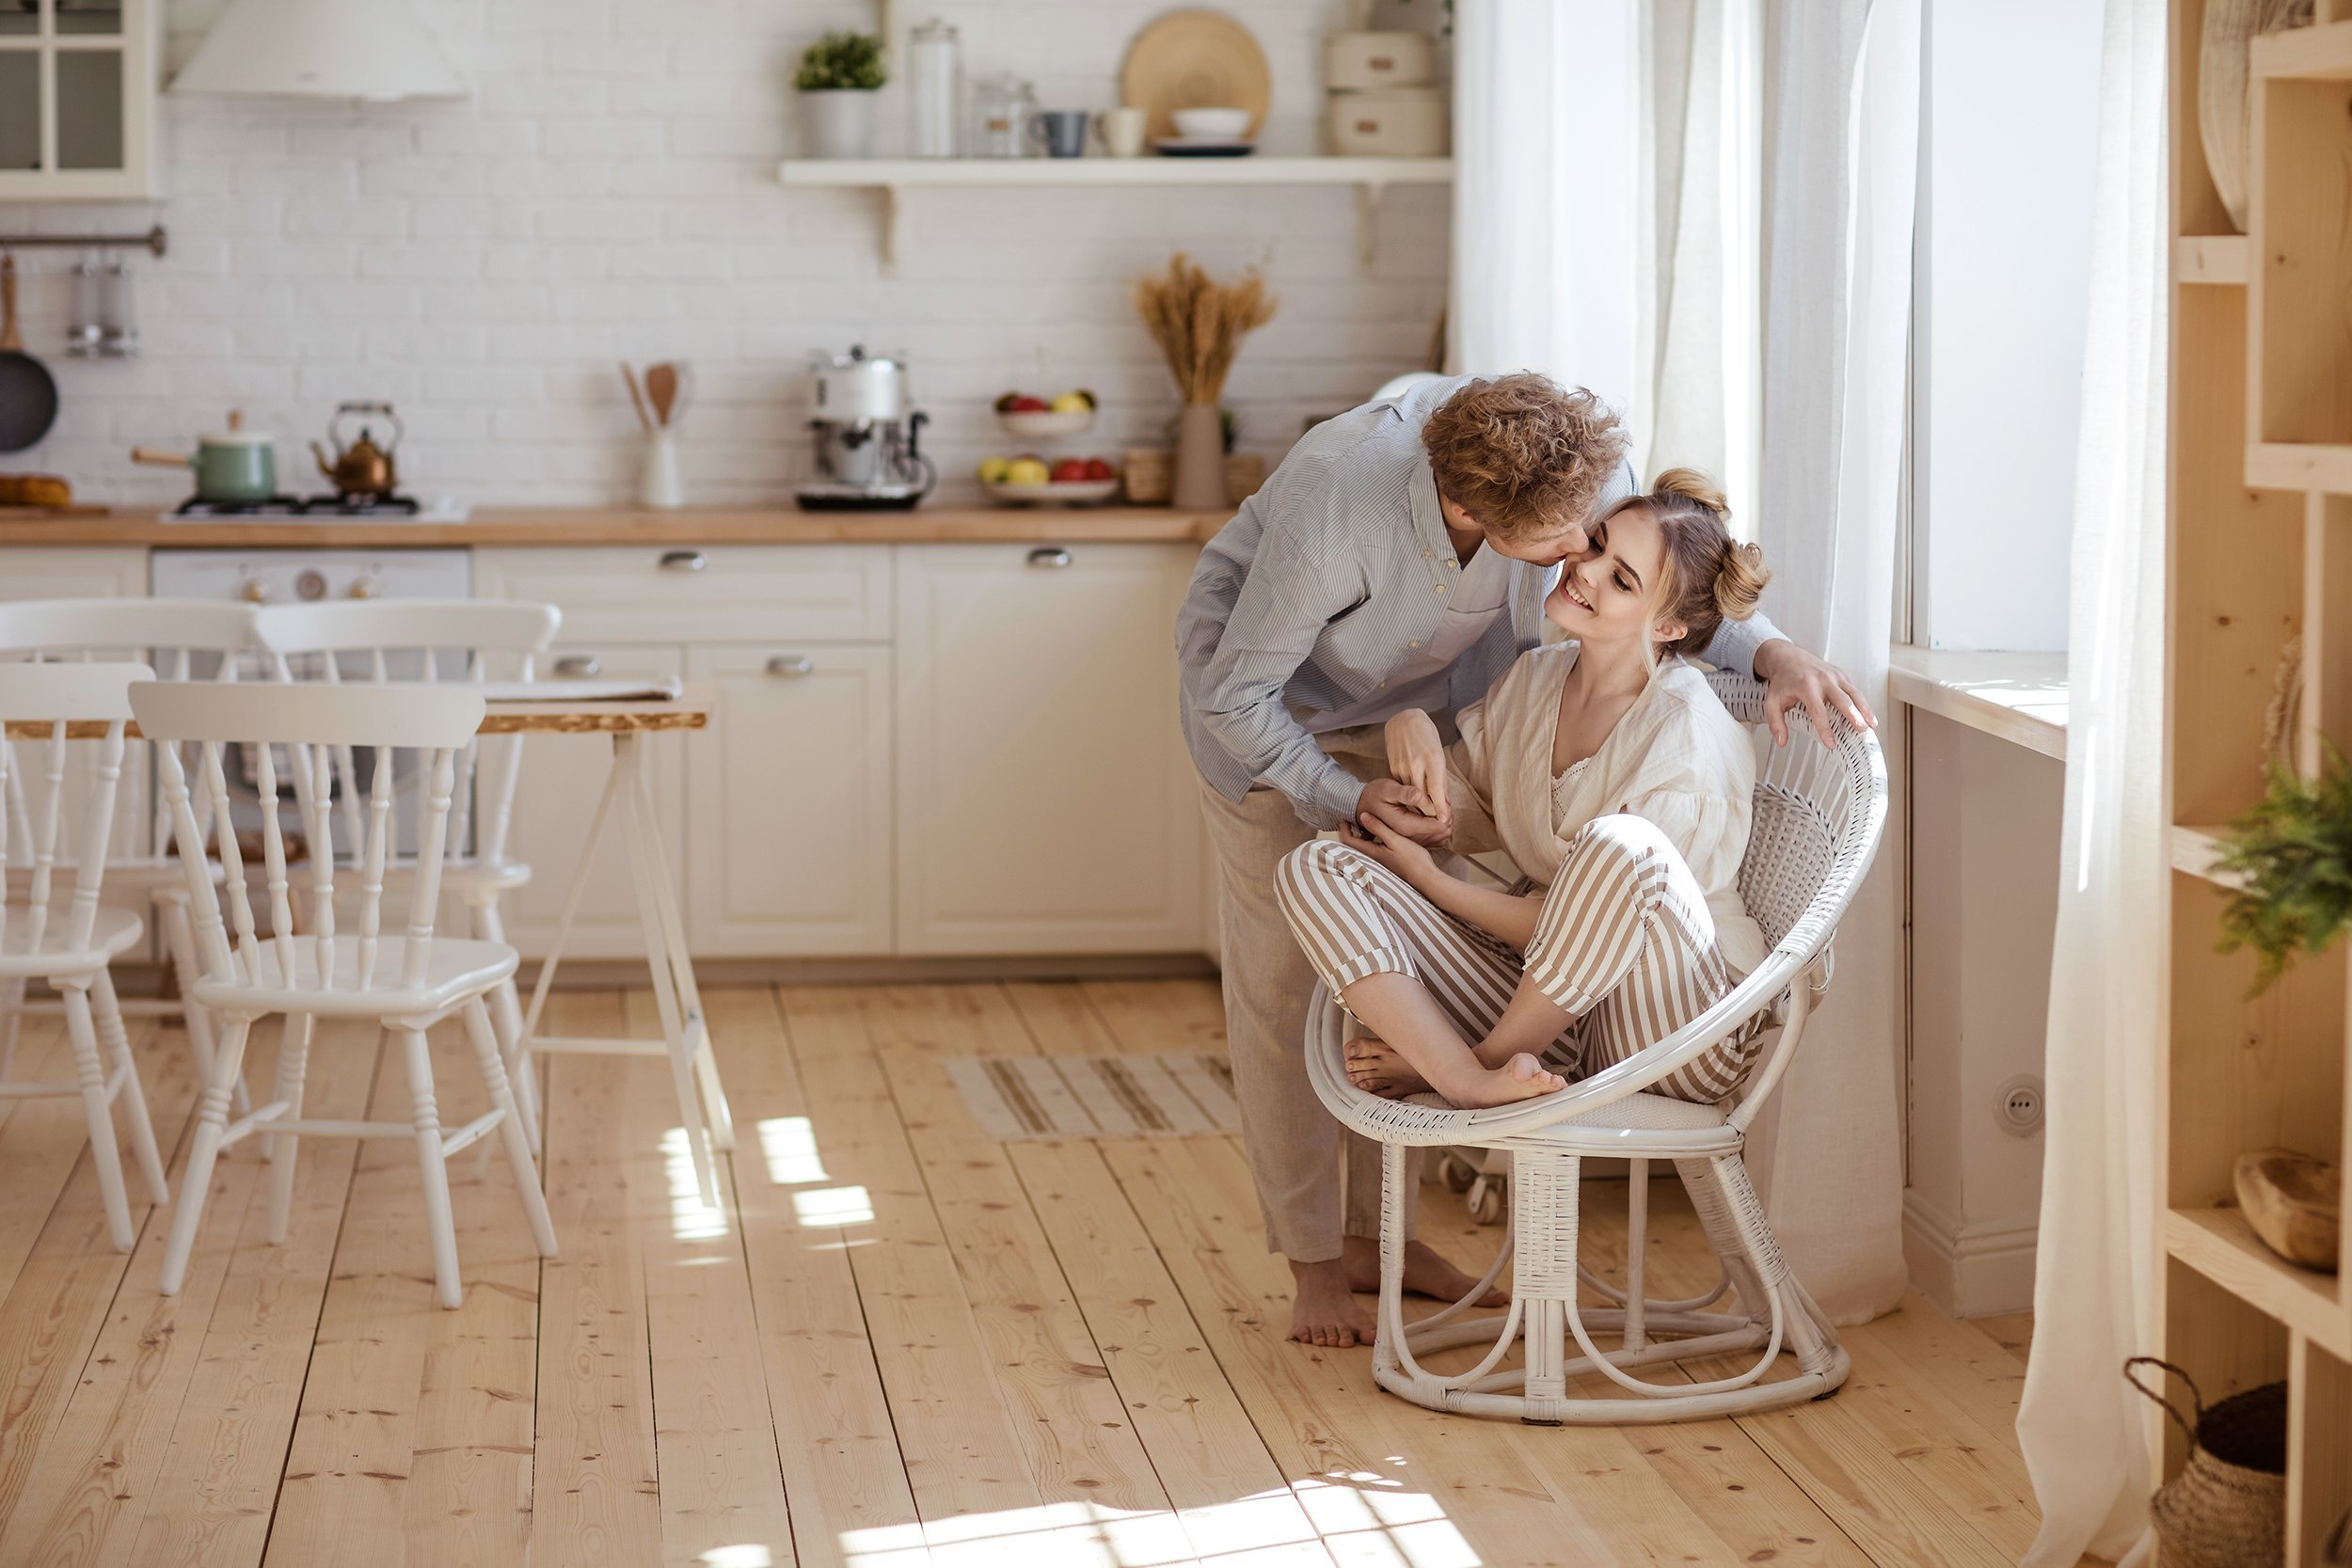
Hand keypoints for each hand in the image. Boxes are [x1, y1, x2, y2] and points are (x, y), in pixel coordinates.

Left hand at [1344, 804, 1439, 887]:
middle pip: (1355, 843)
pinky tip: (1386, 832)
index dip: (1343, 828)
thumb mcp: (1395, 839)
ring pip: (1366, 844)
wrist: (1425, 877)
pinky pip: (1376, 847)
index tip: (1346, 817)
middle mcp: (1373, 857)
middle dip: (1353, 829)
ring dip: (1366, 833)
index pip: (1348, 840)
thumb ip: (1378, 828)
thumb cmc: (1412, 859)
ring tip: (1373, 821)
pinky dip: (1375, 838)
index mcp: (1371, 852)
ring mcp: (1381, 860)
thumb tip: (1362, 815)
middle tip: (1357, 817)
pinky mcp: (1388, 860)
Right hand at [1355, 778, 1449, 845]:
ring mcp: (1412, 840)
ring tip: (1441, 807)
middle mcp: (1410, 836)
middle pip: (1442, 832)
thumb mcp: (1388, 789)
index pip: (1438, 825)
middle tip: (1445, 802)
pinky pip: (1436, 838)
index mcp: (1406, 825)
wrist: (1364, 805)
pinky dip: (1440, 827)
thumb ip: (1404, 793)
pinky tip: (1435, 815)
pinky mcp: (1414, 839)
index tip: (1444, 801)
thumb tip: (1419, 795)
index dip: (1446, 813)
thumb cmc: (1375, 794)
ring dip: (1445, 821)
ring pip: (1441, 836)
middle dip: (1447, 817)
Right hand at [1383, 709, 1450, 834]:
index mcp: (1432, 759)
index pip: (1436, 790)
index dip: (1440, 808)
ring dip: (1420, 805)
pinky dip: (1410, 794)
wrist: (1403, 720)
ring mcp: (1402, 766)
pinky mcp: (1393, 768)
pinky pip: (1404, 787)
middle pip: (1422, 796)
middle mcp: (1416, 764)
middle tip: (1438, 821)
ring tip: (1428, 812)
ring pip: (1412, 794)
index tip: (1444, 821)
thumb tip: (1445, 802)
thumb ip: (1441, 780)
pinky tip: (1415, 797)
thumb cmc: (1426, 735)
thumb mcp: (1439, 754)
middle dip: (1430, 811)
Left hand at [1751, 639, 1876, 747]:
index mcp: (1806, 686)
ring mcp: (1835, 676)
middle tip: (1861, 730)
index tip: (1831, 744)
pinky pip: (1855, 690)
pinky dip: (1863, 703)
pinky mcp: (1842, 675)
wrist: (1788, 658)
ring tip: (1871, 725)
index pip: (1818, 711)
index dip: (1825, 729)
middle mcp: (1823, 679)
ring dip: (1864, 709)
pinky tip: (1868, 716)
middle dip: (1853, 715)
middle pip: (1842, 699)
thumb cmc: (1783, 681)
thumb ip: (1775, 722)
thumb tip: (1782, 741)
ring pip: (1854, 693)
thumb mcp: (1772, 701)